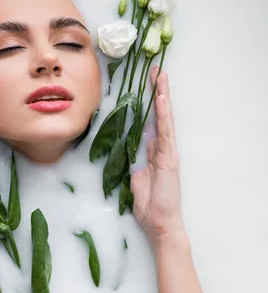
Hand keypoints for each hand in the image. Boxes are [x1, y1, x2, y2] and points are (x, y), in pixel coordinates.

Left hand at [131, 68, 183, 246]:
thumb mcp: (134, 179)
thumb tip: (123, 152)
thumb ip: (131, 163)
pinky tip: (161, 98)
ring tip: (160, 75)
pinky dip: (164, 114)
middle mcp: (162, 147)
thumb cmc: (148, 205)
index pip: (149, 120)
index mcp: (152, 151)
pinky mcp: (170, 157)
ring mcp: (167, 151)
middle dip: (156, 91)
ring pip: (164, 117)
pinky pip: (166, 131)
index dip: (147, 102)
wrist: (159, 223)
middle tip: (154, 69)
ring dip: (162, 95)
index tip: (144, 83)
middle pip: (158, 114)